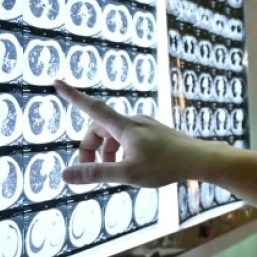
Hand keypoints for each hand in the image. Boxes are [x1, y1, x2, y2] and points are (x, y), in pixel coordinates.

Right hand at [54, 80, 216, 186]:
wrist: (200, 160)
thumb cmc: (166, 166)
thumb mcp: (127, 174)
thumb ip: (96, 173)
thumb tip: (65, 174)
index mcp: (125, 126)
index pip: (92, 107)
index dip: (72, 96)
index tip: (56, 82)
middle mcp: (134, 121)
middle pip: (99, 129)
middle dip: (91, 148)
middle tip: (91, 171)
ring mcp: (145, 125)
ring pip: (115, 135)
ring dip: (107, 152)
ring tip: (115, 172)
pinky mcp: (154, 132)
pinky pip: (128, 137)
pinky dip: (121, 151)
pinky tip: (132, 167)